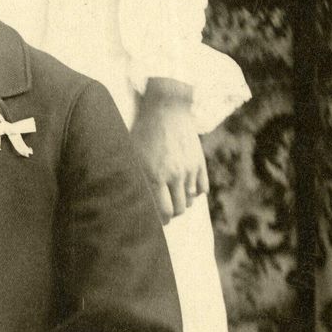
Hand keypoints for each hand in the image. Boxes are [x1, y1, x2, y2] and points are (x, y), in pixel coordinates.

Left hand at [131, 82, 206, 221]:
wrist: (166, 109)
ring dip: (183, 202)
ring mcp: (190, 169)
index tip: (158, 222)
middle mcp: (175, 175)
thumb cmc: (143, 132)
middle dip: (172, 214)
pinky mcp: (200, 162)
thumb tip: (128, 197)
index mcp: (155, 176)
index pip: (163, 211)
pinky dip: (196, 192)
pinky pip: (202, 188)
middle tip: (166, 213)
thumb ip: (133, 176)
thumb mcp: (131, 153)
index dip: (161, 220)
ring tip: (175, 198)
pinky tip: (187, 188)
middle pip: (180, 209)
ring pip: (191, 199)